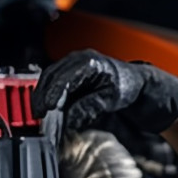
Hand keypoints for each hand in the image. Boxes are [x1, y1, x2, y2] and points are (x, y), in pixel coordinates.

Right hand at [32, 50, 177, 135]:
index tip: (47, 109)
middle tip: (38, 115)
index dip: (52, 94)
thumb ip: (89, 107)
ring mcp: (73, 65)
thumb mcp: (110, 99)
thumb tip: (70, 118)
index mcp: (88, 62)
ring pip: (50, 78)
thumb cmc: (128, 87)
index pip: (63, 78)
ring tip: (40, 113)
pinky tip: (49, 108)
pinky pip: (55, 81)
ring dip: (43, 95)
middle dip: (42, 96)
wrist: (138, 84)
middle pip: (51, 76)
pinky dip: (50, 94)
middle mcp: (78, 60)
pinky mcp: (72, 73)